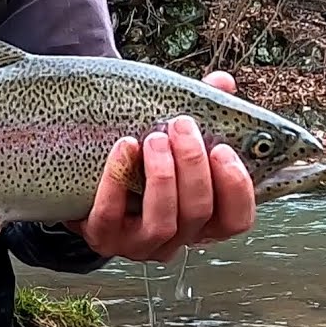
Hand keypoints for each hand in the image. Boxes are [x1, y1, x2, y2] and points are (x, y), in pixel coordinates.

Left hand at [65, 71, 256, 261]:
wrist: (89, 184)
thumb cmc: (142, 163)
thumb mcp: (176, 140)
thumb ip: (204, 114)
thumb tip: (222, 82)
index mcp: (203, 218)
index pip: (236, 220)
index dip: (236, 188)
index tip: (223, 149)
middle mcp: (177, 238)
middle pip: (199, 212)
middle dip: (193, 166)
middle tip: (181, 125)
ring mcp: (140, 244)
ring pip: (163, 223)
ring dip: (162, 176)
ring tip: (155, 138)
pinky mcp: (103, 238)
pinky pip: (109, 217)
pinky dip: (116, 181)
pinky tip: (124, 147)